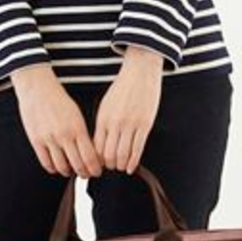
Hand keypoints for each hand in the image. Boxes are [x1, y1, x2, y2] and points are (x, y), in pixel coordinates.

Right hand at [10, 64, 103, 177]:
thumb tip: (90, 154)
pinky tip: (56, 166)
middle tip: (86, 175)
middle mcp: (64, 135)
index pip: (90, 157)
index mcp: (78, 128)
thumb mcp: (77, 115)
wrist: (38, 89)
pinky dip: (53, 169)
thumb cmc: (59, 100)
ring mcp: (49, 139)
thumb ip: (83, 134)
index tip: (97, 171)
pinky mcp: (36, 141)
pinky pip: (46, 163)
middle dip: (84, 173)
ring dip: (68, 172)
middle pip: (78, 165)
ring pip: (62, 167)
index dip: (95, 168)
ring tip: (70, 171)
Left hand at [92, 47, 163, 172]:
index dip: (97, 159)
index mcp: (103, 118)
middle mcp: (115, 123)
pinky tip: (131, 168)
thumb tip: (100, 146)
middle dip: (109, 165)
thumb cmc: (122, 89)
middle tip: (111, 167)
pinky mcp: (145, 125)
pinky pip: (138, 149)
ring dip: (121, 165)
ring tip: (121, 167)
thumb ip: (103, 125)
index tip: (100, 163)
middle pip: (108, 154)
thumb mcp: (106, 106)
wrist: (139, 73)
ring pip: (123, 155)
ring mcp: (130, 125)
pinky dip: (133, 162)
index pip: (96, 147)